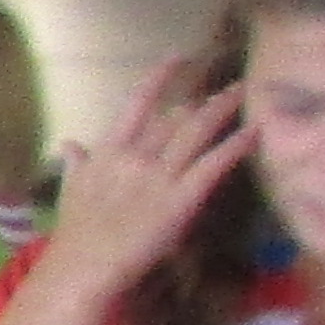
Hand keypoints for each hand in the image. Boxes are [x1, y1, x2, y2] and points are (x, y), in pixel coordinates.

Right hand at [42, 53, 251, 303]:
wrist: (83, 266)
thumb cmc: (76, 233)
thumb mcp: (71, 190)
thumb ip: (76, 163)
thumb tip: (70, 143)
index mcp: (109, 151)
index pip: (136, 103)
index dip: (159, 77)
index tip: (177, 58)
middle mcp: (136, 156)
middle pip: (175, 116)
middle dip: (204, 98)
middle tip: (229, 85)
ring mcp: (160, 176)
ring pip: (196, 131)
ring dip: (223, 108)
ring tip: (243, 93)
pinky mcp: (181, 198)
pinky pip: (213, 164)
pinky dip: (236, 145)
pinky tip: (254, 130)